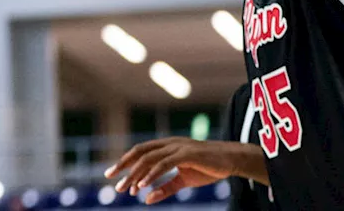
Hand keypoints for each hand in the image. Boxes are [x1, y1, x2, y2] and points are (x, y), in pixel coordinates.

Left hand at [105, 138, 239, 204]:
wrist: (232, 161)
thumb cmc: (207, 167)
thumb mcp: (183, 180)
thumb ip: (165, 188)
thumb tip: (147, 199)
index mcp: (165, 146)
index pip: (139, 152)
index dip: (124, 163)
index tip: (112, 175)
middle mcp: (168, 143)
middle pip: (140, 153)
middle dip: (124, 167)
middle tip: (114, 183)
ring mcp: (177, 147)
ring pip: (149, 159)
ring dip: (136, 174)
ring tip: (127, 189)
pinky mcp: (187, 153)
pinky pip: (164, 164)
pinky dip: (152, 174)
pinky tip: (143, 185)